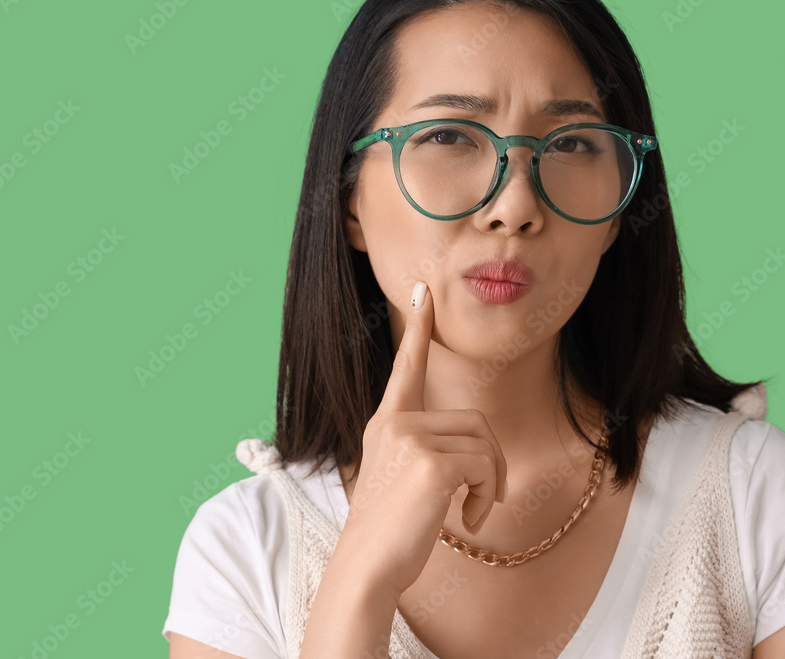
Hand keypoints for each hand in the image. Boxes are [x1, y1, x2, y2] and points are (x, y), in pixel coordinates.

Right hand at [338, 280, 507, 597]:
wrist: (366, 566)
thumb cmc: (387, 531)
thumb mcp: (399, 478)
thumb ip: (422, 450)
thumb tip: (473, 449)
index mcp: (386, 423)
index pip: (406, 368)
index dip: (417, 329)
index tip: (423, 292)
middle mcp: (395, 423)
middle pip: (475, 422)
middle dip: (492, 464)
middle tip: (484, 500)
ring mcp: (410, 439)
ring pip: (485, 445)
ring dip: (492, 484)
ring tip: (472, 513)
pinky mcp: (431, 463)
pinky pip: (485, 466)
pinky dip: (489, 498)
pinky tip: (468, 521)